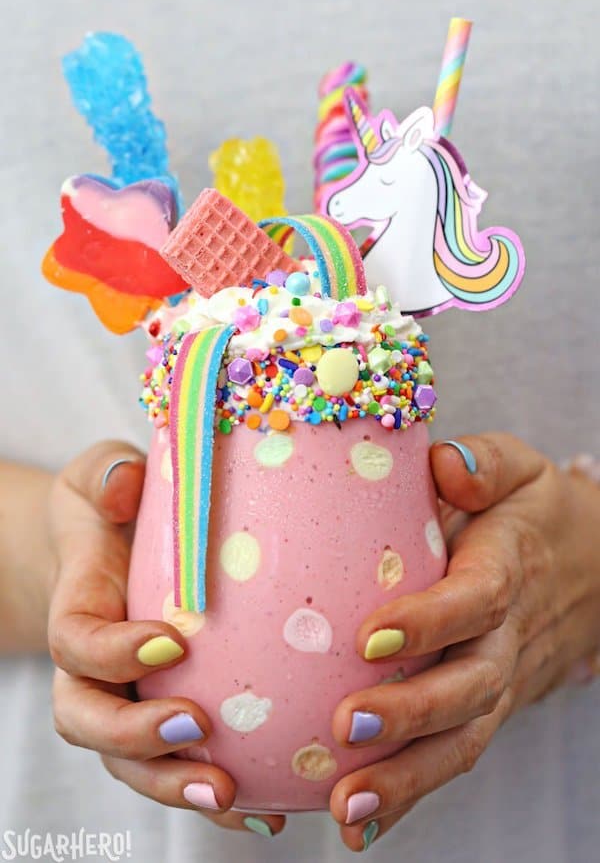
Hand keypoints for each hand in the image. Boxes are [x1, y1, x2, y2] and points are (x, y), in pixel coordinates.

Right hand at [47, 441, 284, 837]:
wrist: (108, 550)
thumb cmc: (112, 509)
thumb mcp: (101, 475)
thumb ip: (106, 476)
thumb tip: (124, 485)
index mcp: (78, 611)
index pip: (78, 644)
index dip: (115, 652)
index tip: (172, 641)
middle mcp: (92, 671)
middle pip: (91, 723)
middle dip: (139, 739)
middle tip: (199, 729)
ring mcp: (125, 700)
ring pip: (131, 763)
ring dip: (177, 785)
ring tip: (235, 795)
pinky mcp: (163, 716)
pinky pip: (178, 767)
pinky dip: (216, 799)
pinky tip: (268, 811)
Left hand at [328, 433, 599, 851]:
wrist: (591, 568)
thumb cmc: (532, 511)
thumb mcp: (518, 467)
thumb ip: (484, 462)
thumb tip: (442, 466)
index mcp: (507, 570)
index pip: (474, 600)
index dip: (428, 621)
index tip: (370, 637)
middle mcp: (506, 637)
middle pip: (468, 685)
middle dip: (409, 713)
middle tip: (345, 726)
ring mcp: (501, 682)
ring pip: (462, 738)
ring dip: (406, 777)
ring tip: (345, 805)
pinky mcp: (487, 709)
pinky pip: (453, 756)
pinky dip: (409, 796)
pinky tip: (358, 826)